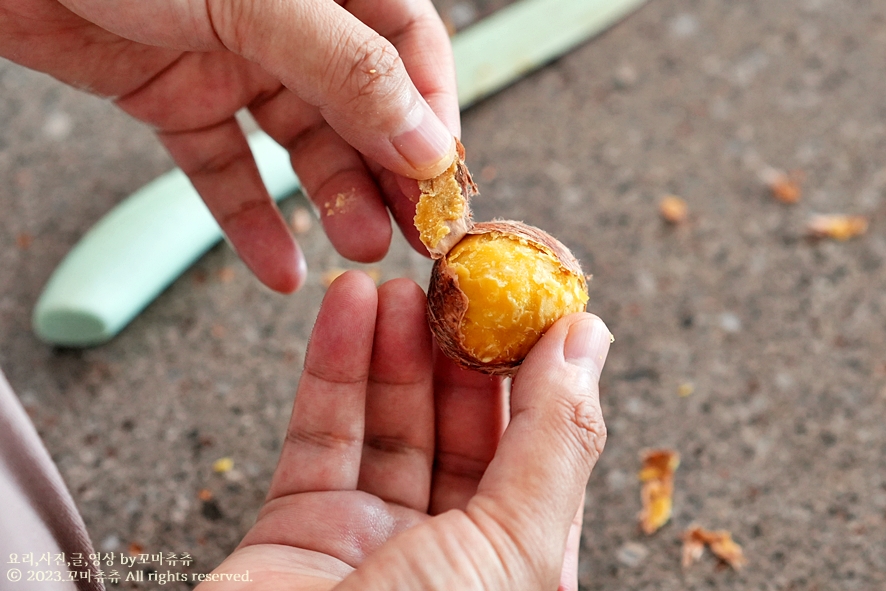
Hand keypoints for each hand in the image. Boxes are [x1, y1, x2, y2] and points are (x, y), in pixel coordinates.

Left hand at [0, 0, 457, 291]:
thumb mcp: (258, 0)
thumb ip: (348, 70)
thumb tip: (427, 144)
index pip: (410, 49)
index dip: (433, 118)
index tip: (442, 185)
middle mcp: (288, 20)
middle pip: (362, 106)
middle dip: (389, 174)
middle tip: (413, 237)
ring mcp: (232, 59)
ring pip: (299, 143)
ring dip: (332, 200)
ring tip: (359, 250)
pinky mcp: (174, 97)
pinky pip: (222, 165)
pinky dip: (247, 218)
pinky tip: (278, 269)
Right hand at [196, 271, 611, 590]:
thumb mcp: (512, 550)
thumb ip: (554, 443)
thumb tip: (589, 345)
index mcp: (518, 569)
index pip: (539, 449)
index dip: (538, 370)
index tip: (532, 297)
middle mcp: (448, 556)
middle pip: (461, 428)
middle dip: (457, 349)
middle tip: (455, 279)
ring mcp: (370, 541)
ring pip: (389, 421)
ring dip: (393, 346)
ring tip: (397, 283)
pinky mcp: (296, 529)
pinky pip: (320, 434)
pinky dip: (332, 367)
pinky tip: (345, 310)